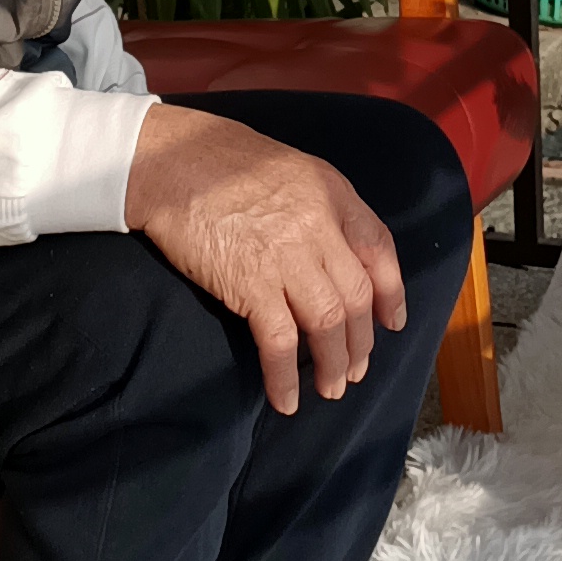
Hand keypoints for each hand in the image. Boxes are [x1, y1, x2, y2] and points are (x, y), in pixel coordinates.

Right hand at [125, 107, 408, 413]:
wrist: (170, 161)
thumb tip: (334, 258)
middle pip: (356, 296)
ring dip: (333, 365)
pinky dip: (285, 376)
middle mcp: (319, 225)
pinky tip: (285, 398)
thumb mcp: (292, 170)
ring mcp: (286, 256)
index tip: (391, 322)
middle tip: (355, 370)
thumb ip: (321, 208)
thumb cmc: (223, 163)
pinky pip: (280, 341)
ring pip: (327, 323)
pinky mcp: (250, 283)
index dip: (391, 292)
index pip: (379, 249)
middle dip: (360, 342)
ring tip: (331, 388)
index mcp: (333, 193)